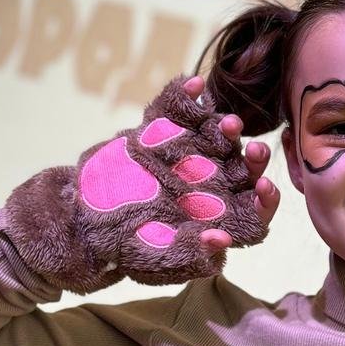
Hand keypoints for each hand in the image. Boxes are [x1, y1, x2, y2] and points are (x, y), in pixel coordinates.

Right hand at [2, 72, 281, 293]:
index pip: (253, 210)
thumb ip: (186, 257)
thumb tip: (220, 243)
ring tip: (227, 123)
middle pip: (243, 170)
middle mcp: (209, 184)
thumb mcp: (151, 260)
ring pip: (216, 138)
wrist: (80, 215)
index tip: (263, 189)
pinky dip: (184, 97)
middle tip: (255, 150)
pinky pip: (178, 111)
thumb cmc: (119, 245)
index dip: (264, 201)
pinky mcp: (162, 131)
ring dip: (224, 128)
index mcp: (215, 217)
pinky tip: (194, 85)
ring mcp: (187, 154)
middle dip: (252, 160)